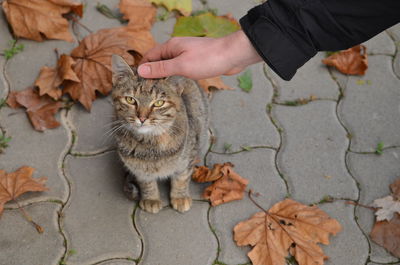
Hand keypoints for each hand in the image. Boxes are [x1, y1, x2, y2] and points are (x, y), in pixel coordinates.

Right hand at [138, 30, 262, 79]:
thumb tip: (141, 71)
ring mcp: (186, 55)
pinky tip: (174, 85)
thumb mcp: (181, 66)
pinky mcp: (195, 61)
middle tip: (146, 90)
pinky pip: (180, 68)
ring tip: (158, 91)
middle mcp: (177, 49)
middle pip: (158, 61)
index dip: (142, 68)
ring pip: (169, 65)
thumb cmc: (208, 58)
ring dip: (163, 76)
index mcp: (171, 46)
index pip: (149, 56)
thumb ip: (161, 69)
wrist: (233, 55)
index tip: (137, 82)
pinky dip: (174, 76)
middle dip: (152, 73)